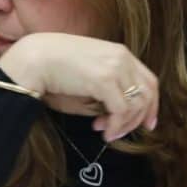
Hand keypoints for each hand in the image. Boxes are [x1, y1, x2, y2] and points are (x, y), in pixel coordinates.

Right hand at [0, 33, 158, 141]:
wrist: (34, 59)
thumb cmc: (53, 69)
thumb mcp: (87, 80)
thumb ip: (107, 94)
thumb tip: (116, 116)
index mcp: (119, 52)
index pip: (149, 80)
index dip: (151, 104)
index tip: (147, 123)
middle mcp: (122, 57)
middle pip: (148, 93)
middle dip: (139, 118)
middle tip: (120, 132)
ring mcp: (115, 67)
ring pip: (137, 104)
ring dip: (124, 124)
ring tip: (107, 133)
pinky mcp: (105, 80)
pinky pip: (121, 110)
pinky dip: (115, 126)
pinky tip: (103, 132)